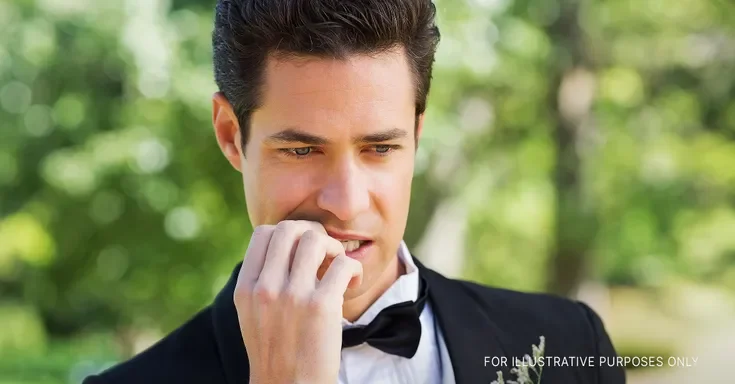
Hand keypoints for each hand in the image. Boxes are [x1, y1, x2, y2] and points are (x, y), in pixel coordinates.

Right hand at [234, 220, 363, 383]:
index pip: (263, 233)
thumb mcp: (253, 315)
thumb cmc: (278, 352)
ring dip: (334, 247)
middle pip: (290, 228)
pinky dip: (354, 269)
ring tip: (338, 268)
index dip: (288, 233)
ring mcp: (292, 296)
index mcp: (246, 289)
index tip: (302, 251)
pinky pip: (344, 264)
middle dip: (313, 233)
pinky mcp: (321, 307)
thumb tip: (287, 245)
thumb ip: (262, 281)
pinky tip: (351, 285)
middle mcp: (265, 288)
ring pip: (316, 239)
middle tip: (325, 253)